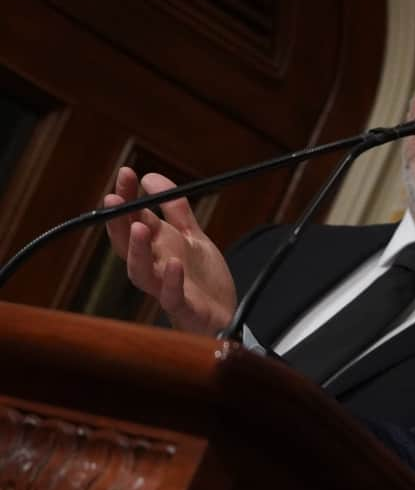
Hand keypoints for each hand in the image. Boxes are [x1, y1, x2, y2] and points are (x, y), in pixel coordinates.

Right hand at [104, 167, 236, 334]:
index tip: (126, 173)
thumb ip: (175, 210)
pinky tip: (175, 264)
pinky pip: (173, 297)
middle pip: (128, 245)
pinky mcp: (186, 308)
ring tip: (139, 226)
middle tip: (113, 198)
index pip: (133, 220)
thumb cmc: (202, 279)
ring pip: (140, 273)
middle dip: (118, 221)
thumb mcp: (192, 238)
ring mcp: (167, 289)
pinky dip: (172, 282)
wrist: (226, 316)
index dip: (127, 199)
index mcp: (157, 249)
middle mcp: (156, 268)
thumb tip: (151, 177)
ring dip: (137, 251)